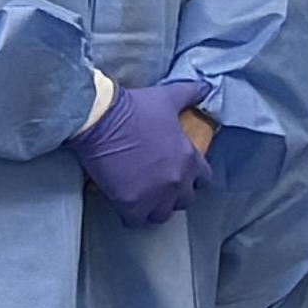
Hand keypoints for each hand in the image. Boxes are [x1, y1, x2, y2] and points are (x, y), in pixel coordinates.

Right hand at [73, 77, 210, 226]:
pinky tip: (126, 205)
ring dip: (155, 207)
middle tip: (159, 186)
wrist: (101, 119)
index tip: (180, 173)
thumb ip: (191, 94)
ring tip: (144, 198)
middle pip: (184, 200)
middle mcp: (177, 181)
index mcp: (189, 159)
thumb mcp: (168, 98)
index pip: (204, 180)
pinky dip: (132, 215)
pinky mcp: (131, 205)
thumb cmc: (135, 108)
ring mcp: (155, 196)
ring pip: (162, 214)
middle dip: (174, 194)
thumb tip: (206, 86)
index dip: (193, 178)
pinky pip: (137, 221)